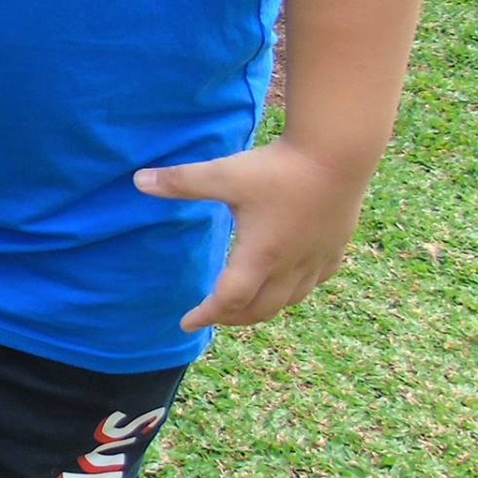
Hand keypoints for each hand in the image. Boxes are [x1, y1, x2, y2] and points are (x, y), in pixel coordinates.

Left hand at [134, 139, 372, 329]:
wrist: (339, 153)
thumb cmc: (278, 168)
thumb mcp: (224, 174)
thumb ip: (181, 181)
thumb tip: (138, 180)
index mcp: (260, 256)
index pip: (228, 300)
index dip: (205, 314)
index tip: (186, 323)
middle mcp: (289, 265)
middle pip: (259, 309)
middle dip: (232, 317)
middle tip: (212, 316)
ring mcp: (316, 258)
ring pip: (289, 299)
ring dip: (263, 308)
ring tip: (245, 305)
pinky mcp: (335, 247)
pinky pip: (314, 282)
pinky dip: (294, 290)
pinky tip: (290, 281)